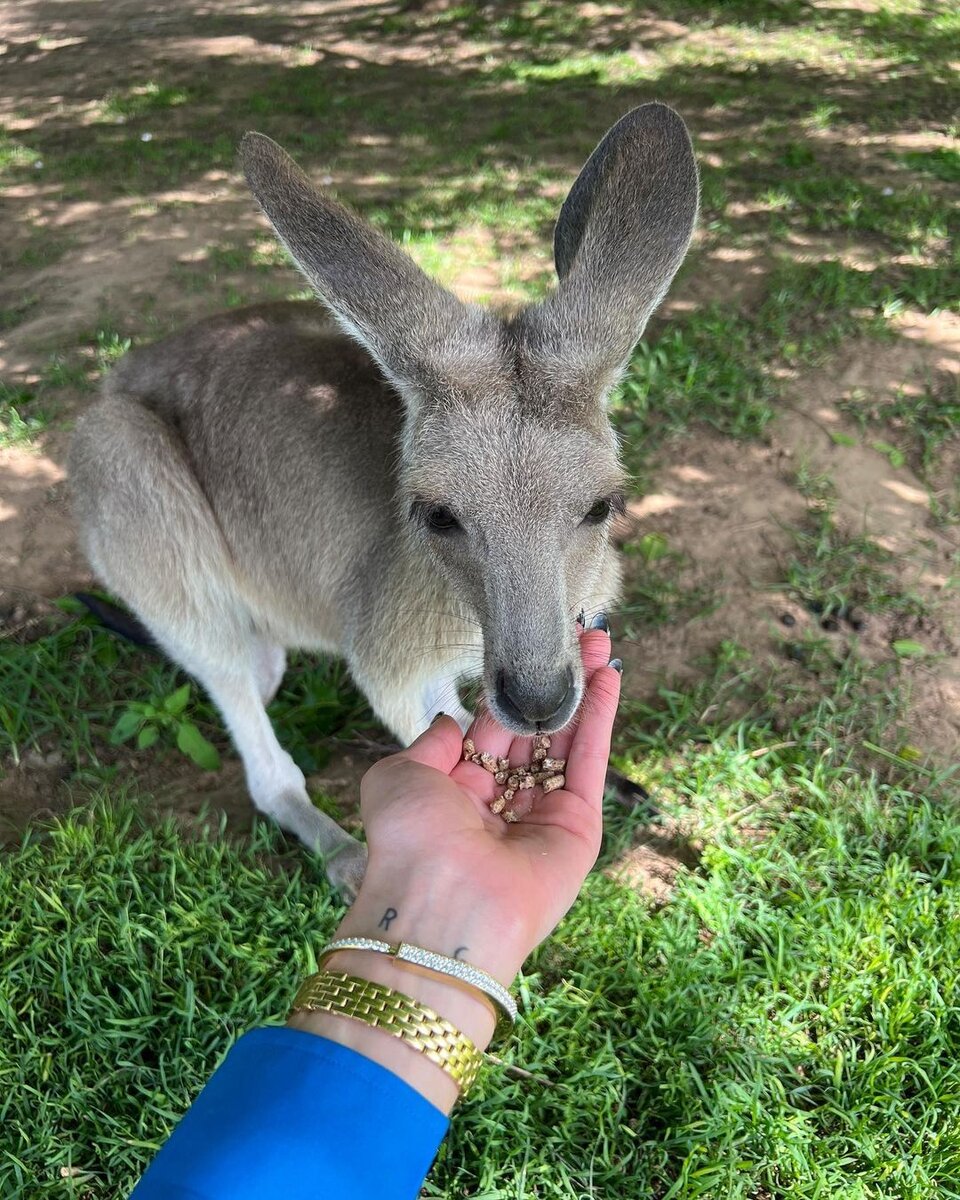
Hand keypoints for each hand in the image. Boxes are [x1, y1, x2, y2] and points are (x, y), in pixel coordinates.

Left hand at [290, 624, 619, 1109]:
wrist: (440, 906)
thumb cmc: (408, 842)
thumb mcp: (399, 777)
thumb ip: (429, 744)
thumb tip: (450, 722)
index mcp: (457, 796)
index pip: (490, 730)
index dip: (508, 689)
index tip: (524, 649)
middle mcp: (502, 805)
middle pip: (535, 731)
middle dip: (552, 683)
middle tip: (573, 634)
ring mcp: (543, 816)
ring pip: (567, 741)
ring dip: (583, 690)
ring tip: (599, 639)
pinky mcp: (578, 828)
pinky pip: (590, 762)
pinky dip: (601, 718)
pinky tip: (608, 676)